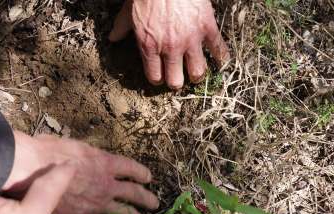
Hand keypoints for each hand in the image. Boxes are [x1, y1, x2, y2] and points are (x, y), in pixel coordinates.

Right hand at [2, 131, 158, 213]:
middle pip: (134, 193)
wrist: (33, 171)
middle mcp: (107, 184)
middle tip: (154, 204)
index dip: (141, 173)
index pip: (131, 168)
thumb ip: (84, 156)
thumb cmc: (47, 151)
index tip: (148, 178)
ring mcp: (98, 203)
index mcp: (105, 162)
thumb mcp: (73, 147)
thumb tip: (79, 158)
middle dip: (146, 199)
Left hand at [109, 0, 229, 89]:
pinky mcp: (207, 28)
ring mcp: (191, 40)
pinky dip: (221, 57)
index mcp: (149, 46)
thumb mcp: (128, 12)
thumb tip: (112, 38)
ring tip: (195, 72)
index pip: (155, 77)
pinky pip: (218, 49)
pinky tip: (221, 60)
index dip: (158, 78)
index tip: (160, 75)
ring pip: (197, 72)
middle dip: (176, 82)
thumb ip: (121, 28)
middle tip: (178, 78)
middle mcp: (170, 48)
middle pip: (176, 81)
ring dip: (196, 74)